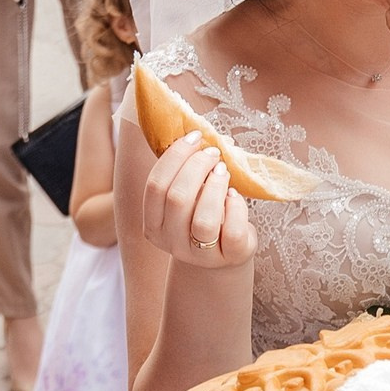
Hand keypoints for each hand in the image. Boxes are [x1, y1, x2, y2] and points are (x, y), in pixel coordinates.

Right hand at [142, 136, 253, 268]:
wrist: (224, 255)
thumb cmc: (204, 215)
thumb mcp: (187, 199)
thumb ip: (184, 174)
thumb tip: (199, 133)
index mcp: (153, 225)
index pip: (155, 185)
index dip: (175, 156)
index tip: (194, 137)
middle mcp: (171, 242)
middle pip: (177, 198)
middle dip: (197, 166)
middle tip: (213, 153)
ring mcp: (200, 254)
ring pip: (204, 219)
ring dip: (215, 187)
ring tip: (223, 171)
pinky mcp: (229, 257)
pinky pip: (232, 231)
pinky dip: (236, 207)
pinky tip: (235, 196)